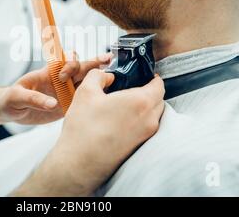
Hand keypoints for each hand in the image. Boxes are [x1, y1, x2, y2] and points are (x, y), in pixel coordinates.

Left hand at [0, 52, 112, 124]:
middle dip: (94, 62)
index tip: (63, 76)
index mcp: (48, 73)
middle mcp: (60, 80)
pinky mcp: (68, 106)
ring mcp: (65, 93)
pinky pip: (84, 101)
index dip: (69, 63)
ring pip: (86, 83)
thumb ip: (33, 98)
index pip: (63, 61)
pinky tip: (106, 98)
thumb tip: (53, 103)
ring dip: (99, 78)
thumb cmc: (10, 99)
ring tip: (113, 77)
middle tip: (106, 59)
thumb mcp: (16, 97)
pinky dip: (95, 98)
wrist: (9, 112)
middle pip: (81, 68)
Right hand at [12, 70, 164, 195]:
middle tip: (130, 87)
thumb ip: (97, 76)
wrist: (80, 163)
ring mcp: (145, 135)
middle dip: (148, 92)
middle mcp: (149, 119)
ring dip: (143, 107)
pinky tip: (117, 120)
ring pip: (152, 115)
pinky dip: (137, 121)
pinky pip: (145, 128)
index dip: (152, 77)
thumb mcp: (85, 92)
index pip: (159, 85)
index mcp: (141, 101)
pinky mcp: (138, 147)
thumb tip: (106, 75)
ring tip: (121, 104)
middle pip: (157, 100)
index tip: (143, 75)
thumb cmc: (84, 128)